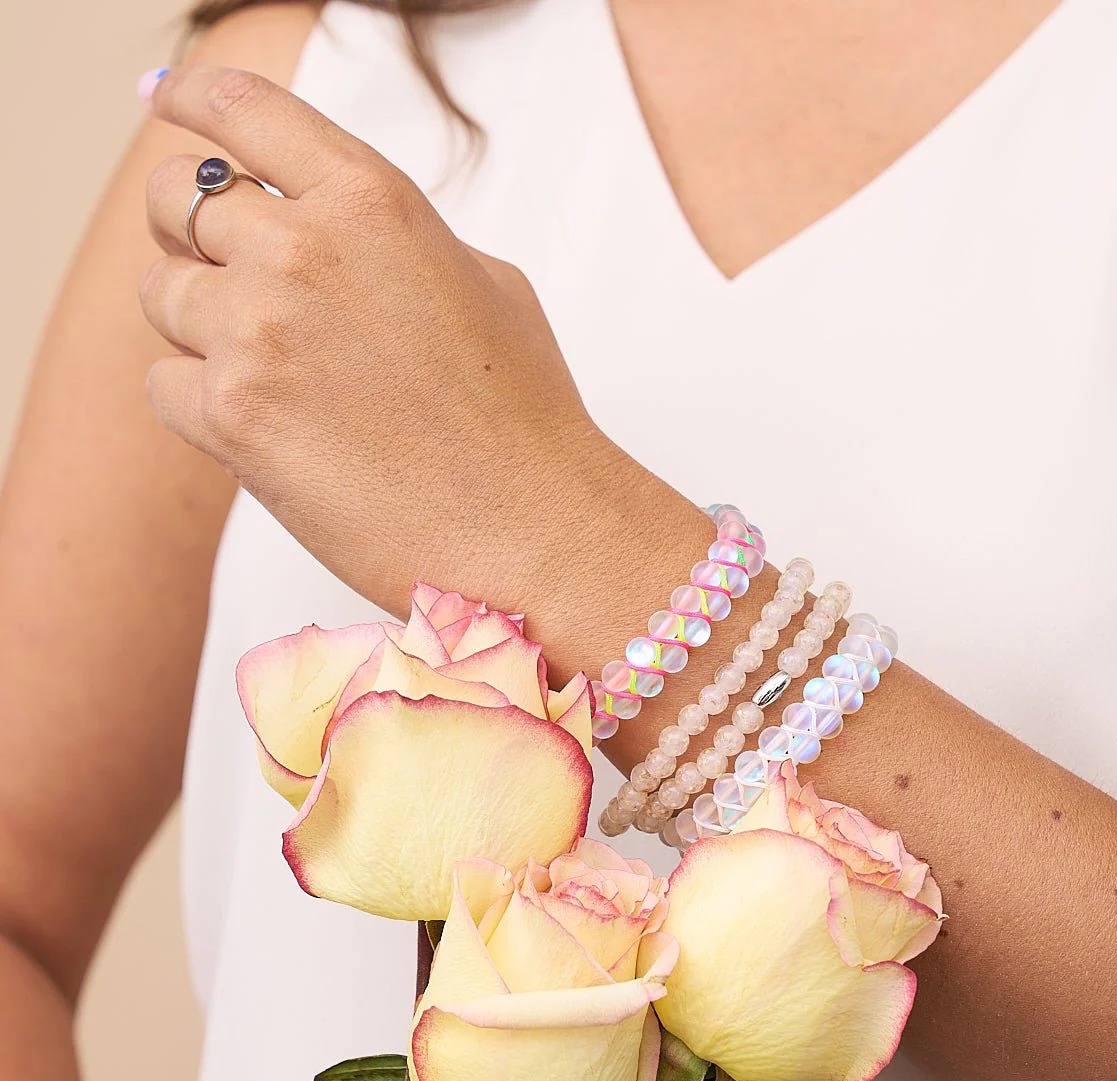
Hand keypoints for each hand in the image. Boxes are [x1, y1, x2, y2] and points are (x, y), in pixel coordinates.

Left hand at [138, 65, 628, 619]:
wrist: (528, 525)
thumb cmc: (521, 412)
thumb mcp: (481, 282)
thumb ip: (389, 238)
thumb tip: (326, 227)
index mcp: (372, 200)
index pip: (242, 107)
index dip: (189, 95)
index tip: (166, 100)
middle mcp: (303, 250)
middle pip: (175, 196)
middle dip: (188, 230)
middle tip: (228, 275)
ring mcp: (259, 331)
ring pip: (162, 294)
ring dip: (204, 326)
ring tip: (281, 375)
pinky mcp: (231, 416)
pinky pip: (166, 383)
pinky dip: (204, 404)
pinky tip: (275, 428)